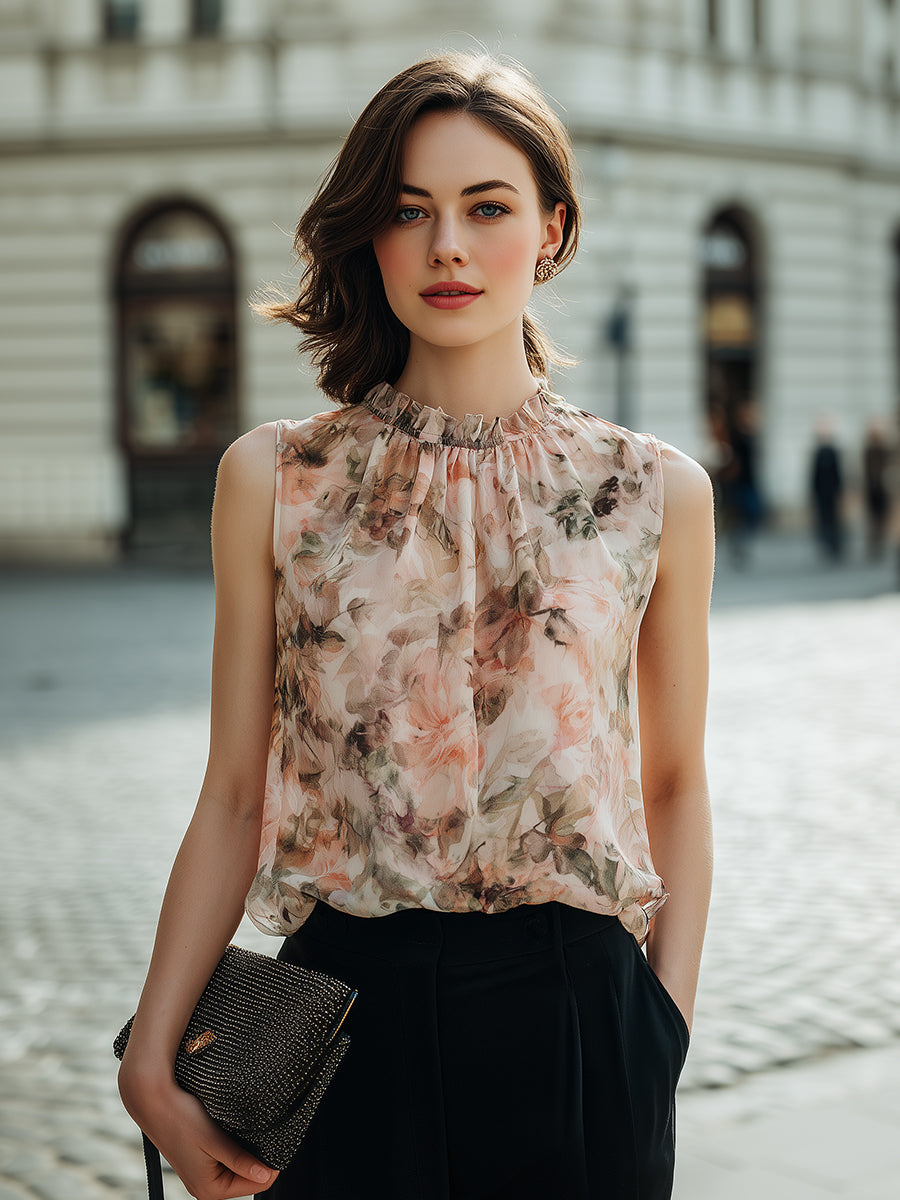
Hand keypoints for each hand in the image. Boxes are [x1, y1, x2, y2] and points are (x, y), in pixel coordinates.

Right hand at [118, 1065, 278, 1198]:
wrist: (152, 1100)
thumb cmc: (182, 1118)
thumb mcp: (214, 1140)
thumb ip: (240, 1161)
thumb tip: (266, 1175)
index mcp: (208, 1189)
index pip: (255, 1184)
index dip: (270, 1164)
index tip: (278, 1138)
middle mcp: (203, 1188)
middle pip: (247, 1178)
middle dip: (258, 1157)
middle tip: (265, 1130)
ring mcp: (200, 1175)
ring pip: (237, 1168)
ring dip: (246, 1151)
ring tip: (249, 1129)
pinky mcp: (198, 1161)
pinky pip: (225, 1161)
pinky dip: (234, 1148)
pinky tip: (236, 1131)